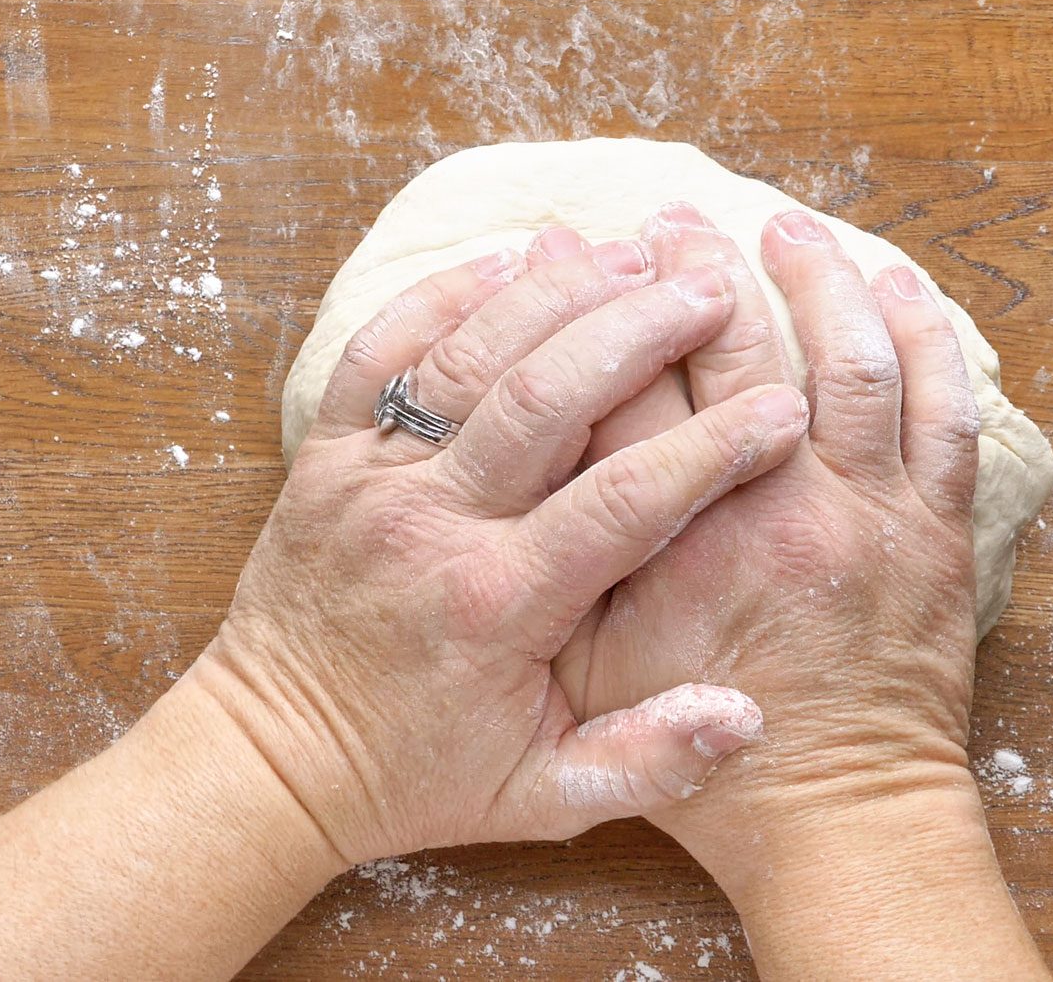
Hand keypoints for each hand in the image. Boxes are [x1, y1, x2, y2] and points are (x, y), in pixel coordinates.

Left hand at [192, 238, 810, 864]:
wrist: (272, 759)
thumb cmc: (417, 776)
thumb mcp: (542, 799)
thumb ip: (647, 760)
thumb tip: (746, 716)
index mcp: (496, 606)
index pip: (621, 502)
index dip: (710, 448)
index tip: (780, 409)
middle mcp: (430, 526)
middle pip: (544, 396)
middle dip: (638, 330)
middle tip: (712, 288)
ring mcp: (370, 478)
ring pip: (468, 355)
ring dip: (553, 292)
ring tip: (632, 253)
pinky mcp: (325, 452)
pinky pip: (380, 347)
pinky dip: (444, 294)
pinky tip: (513, 257)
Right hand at [547, 204, 986, 846]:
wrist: (840, 820)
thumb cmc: (712, 766)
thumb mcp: (593, 683)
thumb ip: (566, 574)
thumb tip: (531, 462)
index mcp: (680, 549)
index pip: (626, 394)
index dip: (591, 312)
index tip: (569, 252)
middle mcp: (776, 513)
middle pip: (734, 353)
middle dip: (694, 271)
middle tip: (667, 221)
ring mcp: (866, 513)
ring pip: (850, 357)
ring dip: (816, 278)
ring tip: (783, 225)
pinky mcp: (933, 528)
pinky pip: (943, 409)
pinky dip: (924, 336)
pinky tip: (895, 283)